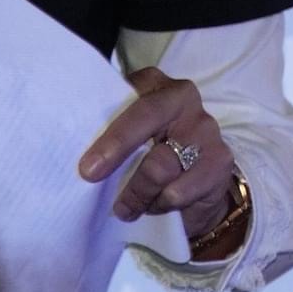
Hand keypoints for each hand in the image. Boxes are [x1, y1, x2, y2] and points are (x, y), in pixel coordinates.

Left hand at [78, 67, 235, 240]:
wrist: (200, 178)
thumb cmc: (151, 147)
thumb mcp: (131, 129)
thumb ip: (110, 125)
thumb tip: (73, 142)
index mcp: (156, 84)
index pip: (132, 101)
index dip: (110, 134)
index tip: (87, 165)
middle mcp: (184, 99)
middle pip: (147, 124)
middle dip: (116, 153)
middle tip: (91, 178)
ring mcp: (205, 129)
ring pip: (160, 166)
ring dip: (137, 193)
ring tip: (124, 207)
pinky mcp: (220, 162)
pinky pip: (180, 190)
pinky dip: (160, 203)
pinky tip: (154, 206)